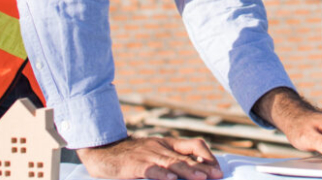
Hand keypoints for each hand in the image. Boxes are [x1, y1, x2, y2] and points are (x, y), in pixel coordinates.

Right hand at [77, 136, 223, 179]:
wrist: (104, 152)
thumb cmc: (132, 156)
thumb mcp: (155, 153)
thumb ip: (172, 160)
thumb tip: (197, 171)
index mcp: (167, 144)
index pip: (193, 145)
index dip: (207, 155)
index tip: (217, 168)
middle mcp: (160, 147)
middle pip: (185, 156)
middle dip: (203, 167)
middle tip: (217, 175)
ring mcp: (147, 155)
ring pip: (171, 163)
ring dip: (187, 170)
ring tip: (201, 178)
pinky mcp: (134, 165)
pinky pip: (150, 170)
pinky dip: (161, 175)